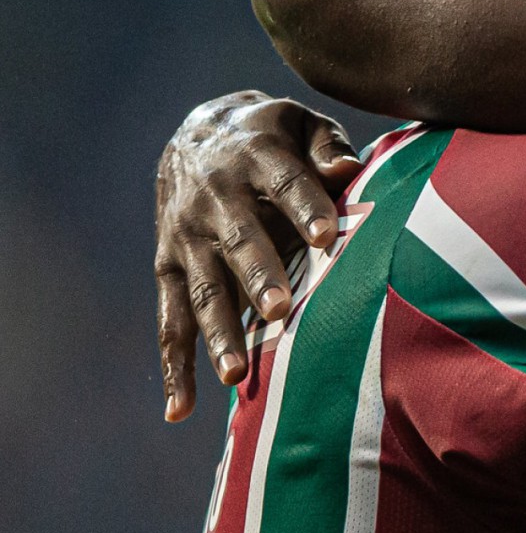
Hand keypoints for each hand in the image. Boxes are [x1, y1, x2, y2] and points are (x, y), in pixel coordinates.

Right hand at [155, 91, 359, 420]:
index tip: (330, 236)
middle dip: (258, 276)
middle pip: (239, 241)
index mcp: (253, 156)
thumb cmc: (271, 137)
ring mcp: (187, 239)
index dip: (306, 207)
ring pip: (203, 290)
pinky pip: (170, 323)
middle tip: (279, 310)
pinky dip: (174, 369)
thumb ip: (327, 145)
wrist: (195, 132)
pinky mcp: (168, 269)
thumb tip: (350, 169)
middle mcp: (214, 200)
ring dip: (219, 332)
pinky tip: (181, 411)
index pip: (284, 182)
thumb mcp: (299, 122)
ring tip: (236, 374)